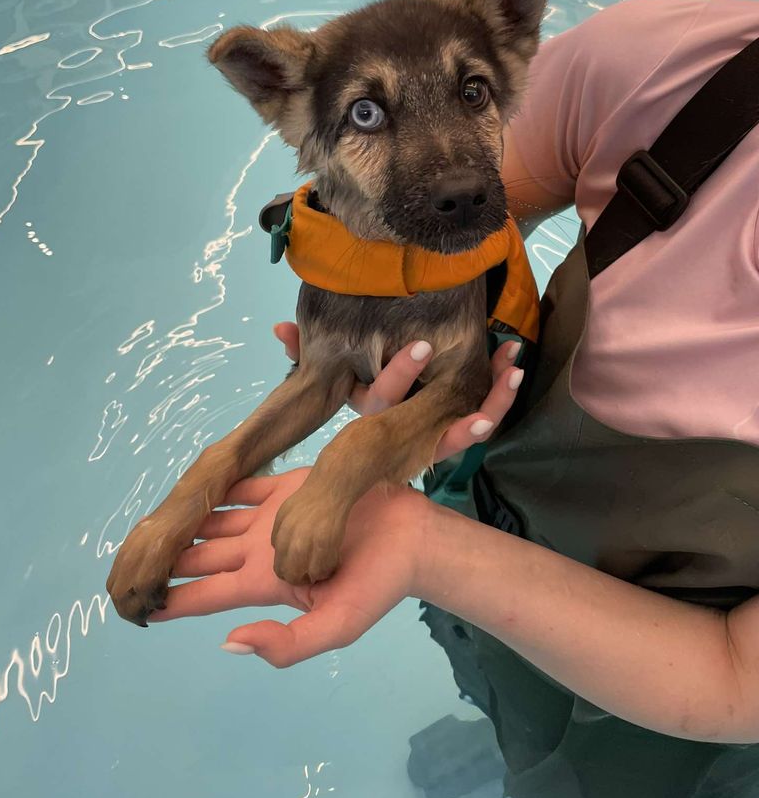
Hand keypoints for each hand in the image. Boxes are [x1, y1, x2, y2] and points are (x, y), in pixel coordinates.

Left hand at [151, 468, 428, 665]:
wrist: (412, 537)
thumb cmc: (378, 584)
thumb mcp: (335, 627)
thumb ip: (285, 643)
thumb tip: (228, 644)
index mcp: (264, 585)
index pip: (204, 593)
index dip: (170, 598)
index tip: (132, 602)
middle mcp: (260, 551)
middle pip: (200, 554)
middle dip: (166, 557)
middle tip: (125, 555)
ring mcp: (271, 518)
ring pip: (214, 518)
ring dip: (184, 519)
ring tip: (147, 518)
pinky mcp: (287, 488)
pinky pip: (243, 485)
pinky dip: (216, 485)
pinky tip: (191, 483)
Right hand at [274, 321, 523, 461]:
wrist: (356, 469)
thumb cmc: (342, 407)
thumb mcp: (323, 379)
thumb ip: (302, 354)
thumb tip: (281, 328)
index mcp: (374, 419)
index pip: (384, 398)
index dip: (402, 375)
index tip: (423, 346)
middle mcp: (406, 433)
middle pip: (441, 417)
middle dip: (481, 398)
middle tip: (504, 368)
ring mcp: (431, 438)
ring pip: (470, 426)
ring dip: (497, 399)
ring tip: (515, 366)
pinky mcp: (449, 435)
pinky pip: (477, 424)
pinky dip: (495, 402)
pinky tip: (512, 373)